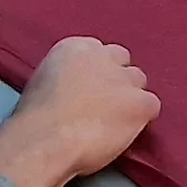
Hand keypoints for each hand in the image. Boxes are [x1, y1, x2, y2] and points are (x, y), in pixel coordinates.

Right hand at [0, 37, 160, 186]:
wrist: (45, 139)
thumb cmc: (35, 120)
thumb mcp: (43, 82)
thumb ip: (65, 77)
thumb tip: (73, 88)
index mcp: (75, 47)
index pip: (99, 52)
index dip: (97, 74)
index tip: (91, 91)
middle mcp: (103, 55)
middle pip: (122, 63)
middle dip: (116, 81)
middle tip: (105, 106)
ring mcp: (124, 78)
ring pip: (138, 83)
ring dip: (130, 99)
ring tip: (114, 122)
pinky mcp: (140, 103)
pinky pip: (151, 107)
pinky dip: (142, 120)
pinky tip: (125, 133)